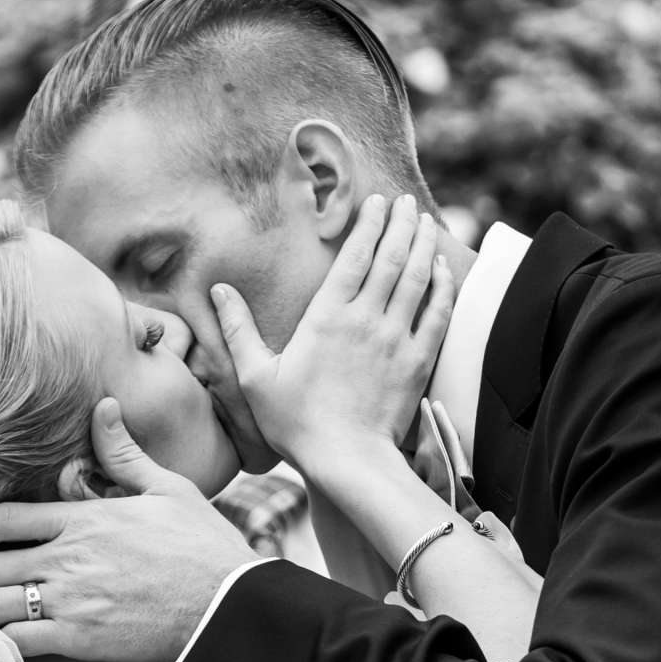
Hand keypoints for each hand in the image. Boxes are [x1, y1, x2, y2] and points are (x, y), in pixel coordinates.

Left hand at [0, 399, 255, 661]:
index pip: (1, 519)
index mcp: (85, 519)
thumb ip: (125, 454)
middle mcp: (70, 557)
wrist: (233, 605)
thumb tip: (103, 407)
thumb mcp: (169, 490)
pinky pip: (19, 643)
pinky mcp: (83, 640)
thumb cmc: (206, 548)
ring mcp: (73, 600)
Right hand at [211, 193, 454, 476]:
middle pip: (389, 257)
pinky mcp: (419, 361)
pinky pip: (437, 313)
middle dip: (398, 223)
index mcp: (326, 317)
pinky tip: (441, 269)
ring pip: (416, 278)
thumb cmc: (296, 423)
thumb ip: (238, 329)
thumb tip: (219, 290)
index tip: (374, 200)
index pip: (353, 256)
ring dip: (421, 244)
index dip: (366, 223)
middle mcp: (366, 319)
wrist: (348, 460)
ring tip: (423, 221)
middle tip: (403, 200)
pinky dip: (441, 286)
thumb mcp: (255, 376)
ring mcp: (397, 338)